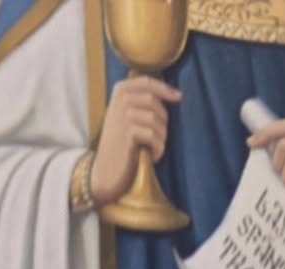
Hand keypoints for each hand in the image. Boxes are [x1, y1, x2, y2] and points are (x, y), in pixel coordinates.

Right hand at [90, 76, 180, 206]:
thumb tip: (175, 93)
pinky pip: (153, 135)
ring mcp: (122, 118)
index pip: (147, 82)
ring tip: (155, 146)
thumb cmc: (121, 142)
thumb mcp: (126, 114)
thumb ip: (143, 100)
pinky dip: (158, 147)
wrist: (106, 170)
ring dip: (161, 136)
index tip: (179, 97)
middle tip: (158, 136)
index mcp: (119, 91)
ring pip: (155, 118)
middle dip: (162, 119)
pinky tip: (154, 155)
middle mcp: (119, 101)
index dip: (165, 89)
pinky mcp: (127, 136)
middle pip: (153, 101)